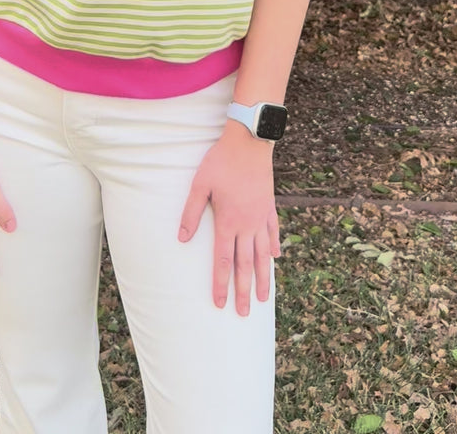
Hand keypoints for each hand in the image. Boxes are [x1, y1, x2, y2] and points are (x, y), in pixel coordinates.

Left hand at [178, 122, 279, 315]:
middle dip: (243, 292)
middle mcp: (247, 225)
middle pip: (245, 265)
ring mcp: (261, 217)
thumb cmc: (220, 161)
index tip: (220, 305)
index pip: (223, 262)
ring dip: (263, 278)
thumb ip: (191, 213)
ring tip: (263, 298)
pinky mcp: (269, 206)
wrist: (249, 142)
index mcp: (228, 222)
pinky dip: (274, 248)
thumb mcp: (200, 185)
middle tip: (244, 314)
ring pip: (263, 255)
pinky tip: (275, 259)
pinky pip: (273, 232)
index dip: (221, 285)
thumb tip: (182, 239)